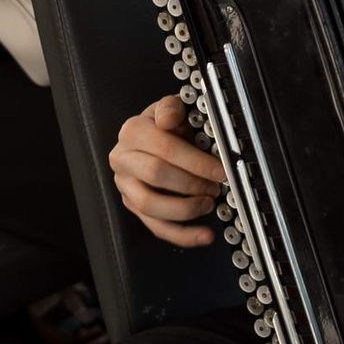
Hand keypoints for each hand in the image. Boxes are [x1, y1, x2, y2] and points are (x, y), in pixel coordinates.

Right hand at [108, 95, 224, 246]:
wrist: (151, 135)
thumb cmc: (166, 124)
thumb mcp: (171, 108)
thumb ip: (171, 108)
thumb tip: (168, 118)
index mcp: (133, 132)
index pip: (165, 148)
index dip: (196, 162)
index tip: (220, 171)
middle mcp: (123, 159)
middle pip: (157, 176)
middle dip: (192, 184)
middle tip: (215, 186)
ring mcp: (125, 185)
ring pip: (150, 206)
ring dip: (185, 209)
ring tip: (209, 204)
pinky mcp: (133, 206)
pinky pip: (156, 226)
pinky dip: (182, 235)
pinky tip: (204, 235)